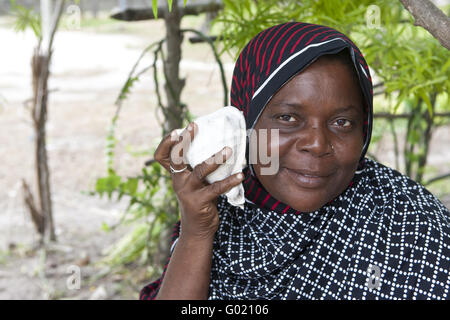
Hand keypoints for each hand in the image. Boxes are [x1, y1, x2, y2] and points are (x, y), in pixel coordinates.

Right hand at [154, 122, 243, 240]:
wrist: (197, 230)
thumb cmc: (200, 199)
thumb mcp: (196, 182)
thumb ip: (200, 167)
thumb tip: (220, 143)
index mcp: (176, 175)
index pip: (163, 157)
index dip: (166, 144)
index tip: (177, 130)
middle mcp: (178, 181)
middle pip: (176, 158)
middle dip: (184, 141)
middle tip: (193, 126)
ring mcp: (188, 192)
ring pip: (200, 170)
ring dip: (215, 159)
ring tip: (228, 150)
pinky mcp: (200, 202)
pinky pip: (217, 188)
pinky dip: (230, 181)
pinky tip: (240, 176)